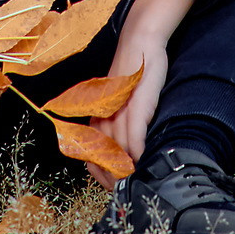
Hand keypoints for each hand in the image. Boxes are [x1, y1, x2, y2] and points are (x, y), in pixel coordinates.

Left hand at [90, 0, 201, 174]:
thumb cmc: (133, 73)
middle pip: (105, 158)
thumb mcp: (120, 101)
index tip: (112, 189)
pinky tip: (143, 160)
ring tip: (136, 183)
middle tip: (125, 192)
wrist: (141, 41)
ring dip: (127, 170)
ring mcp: (119, 110)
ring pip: (119, 150)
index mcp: (96, 117)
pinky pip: (134, 135)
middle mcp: (103, 115)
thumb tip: (124, 153)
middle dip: (114, 179)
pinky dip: (138, 151)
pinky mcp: (136, 104)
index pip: (91, 155)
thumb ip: (118, 124)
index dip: (100, 176)